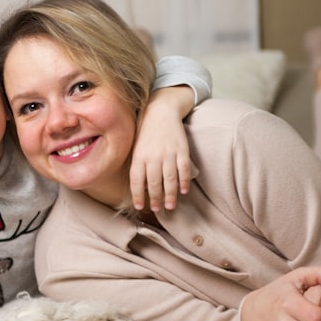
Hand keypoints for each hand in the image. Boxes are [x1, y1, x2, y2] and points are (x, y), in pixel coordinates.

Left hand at [130, 86, 195, 211]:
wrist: (161, 111)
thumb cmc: (146, 132)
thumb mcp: (136, 147)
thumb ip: (137, 165)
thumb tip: (141, 188)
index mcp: (139, 156)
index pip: (137, 181)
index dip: (138, 195)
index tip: (140, 206)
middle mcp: (153, 156)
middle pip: (154, 183)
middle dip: (156, 199)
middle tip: (157, 209)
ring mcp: (168, 153)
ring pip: (170, 179)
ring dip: (171, 195)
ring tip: (170, 206)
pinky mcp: (182, 150)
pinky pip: (184, 169)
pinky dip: (184, 181)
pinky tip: (184, 191)